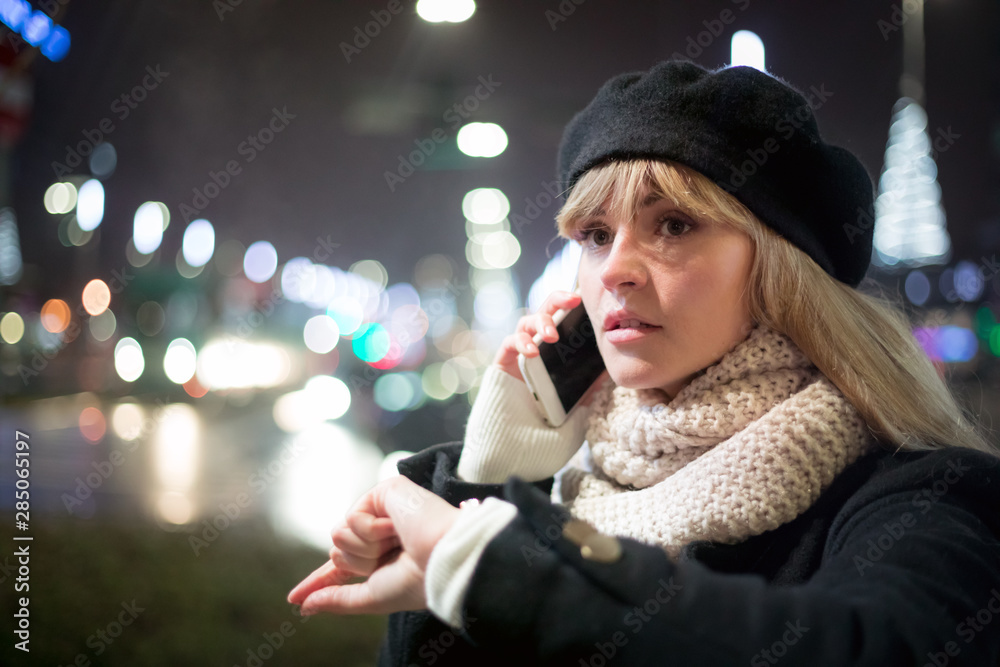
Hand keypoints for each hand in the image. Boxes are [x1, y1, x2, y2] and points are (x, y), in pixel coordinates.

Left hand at [287, 475, 460, 615]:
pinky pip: (352, 517)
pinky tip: (397, 527)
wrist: (441, 557)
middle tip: (393, 557)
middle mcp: (379, 534)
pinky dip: (372, 530)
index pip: (341, 570)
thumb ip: (338, 599)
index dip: (318, 583)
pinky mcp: (384, 492)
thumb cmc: (417, 580)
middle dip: (358, 562)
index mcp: (381, 559)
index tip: (294, 599)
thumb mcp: (372, 597)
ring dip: (365, 547)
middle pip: (337, 552)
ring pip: (339, 535)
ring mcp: (381, 512)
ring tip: (397, 542)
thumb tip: (306, 606)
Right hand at [492, 290, 609, 407]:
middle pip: (545, 308)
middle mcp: (536, 338)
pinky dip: (521, 344)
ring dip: (541, 323)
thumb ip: (590, 378)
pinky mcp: (504, 357)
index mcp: (555, 340)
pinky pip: (510, 342)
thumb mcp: (577, 391)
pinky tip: (532, 352)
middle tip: (572, 302)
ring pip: (527, 322)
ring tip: (552, 336)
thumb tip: (611, 366)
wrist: (523, 430)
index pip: (562, 312)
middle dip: (558, 301)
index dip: (570, 300)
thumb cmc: (550, 406)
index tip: (584, 296)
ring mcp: (519, 346)